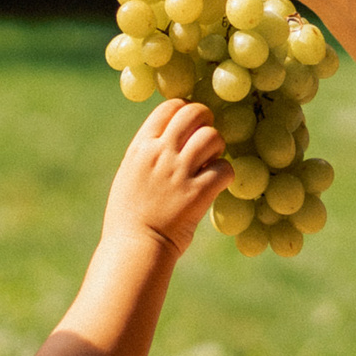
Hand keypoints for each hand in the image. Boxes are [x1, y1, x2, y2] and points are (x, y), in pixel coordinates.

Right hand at [104, 98, 229, 255]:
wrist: (135, 248)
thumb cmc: (129, 216)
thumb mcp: (129, 175)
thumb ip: (148, 153)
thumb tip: (169, 137)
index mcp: (141, 147)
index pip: (169, 108)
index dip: (185, 110)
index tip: (190, 124)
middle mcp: (160, 154)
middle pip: (194, 114)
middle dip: (206, 121)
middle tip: (207, 138)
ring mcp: (180, 173)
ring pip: (212, 137)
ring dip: (217, 147)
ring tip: (212, 161)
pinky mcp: (198, 193)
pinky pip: (225, 168)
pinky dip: (225, 174)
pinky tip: (217, 183)